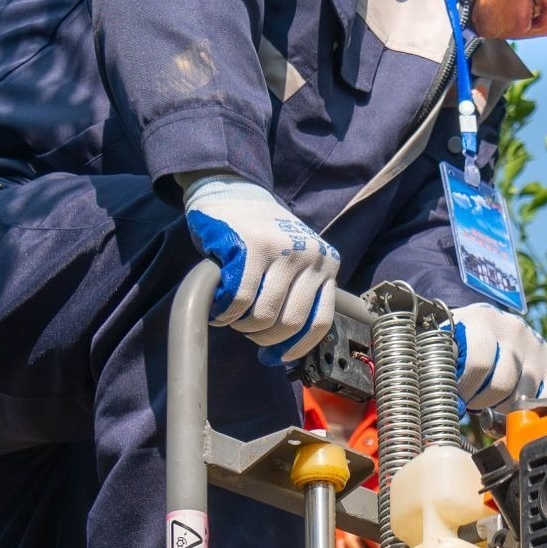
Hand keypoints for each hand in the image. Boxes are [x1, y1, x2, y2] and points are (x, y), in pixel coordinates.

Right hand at [184, 178, 338, 361]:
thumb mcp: (293, 262)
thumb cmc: (261, 236)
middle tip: (246, 329)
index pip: (320, 322)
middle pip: (290, 323)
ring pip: (263, 315)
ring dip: (242, 325)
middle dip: (263, 337)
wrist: (233, 191)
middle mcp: (310, 257)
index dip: (296, 347)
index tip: (277, 357)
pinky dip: (225, 312)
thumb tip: (284, 353)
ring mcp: (282, 250)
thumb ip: (297, 296)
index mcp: (327, 265)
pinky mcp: (251, 246)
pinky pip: (239, 299)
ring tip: (231, 315)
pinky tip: (219, 306)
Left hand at [447, 306, 546, 410]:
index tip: (457, 394)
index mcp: (482, 320)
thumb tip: (441, 398)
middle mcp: (513, 329)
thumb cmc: (461, 339)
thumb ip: (440, 362)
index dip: (465, 387)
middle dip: (481, 401)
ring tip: (488, 398)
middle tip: (471, 399)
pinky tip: (507, 399)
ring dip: (501, 406)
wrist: (486, 323)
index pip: (479, 363)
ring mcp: (535, 344)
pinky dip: (524, 406)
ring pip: (522, 395)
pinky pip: (542, 397)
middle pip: (502, 384)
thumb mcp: (445, 342)